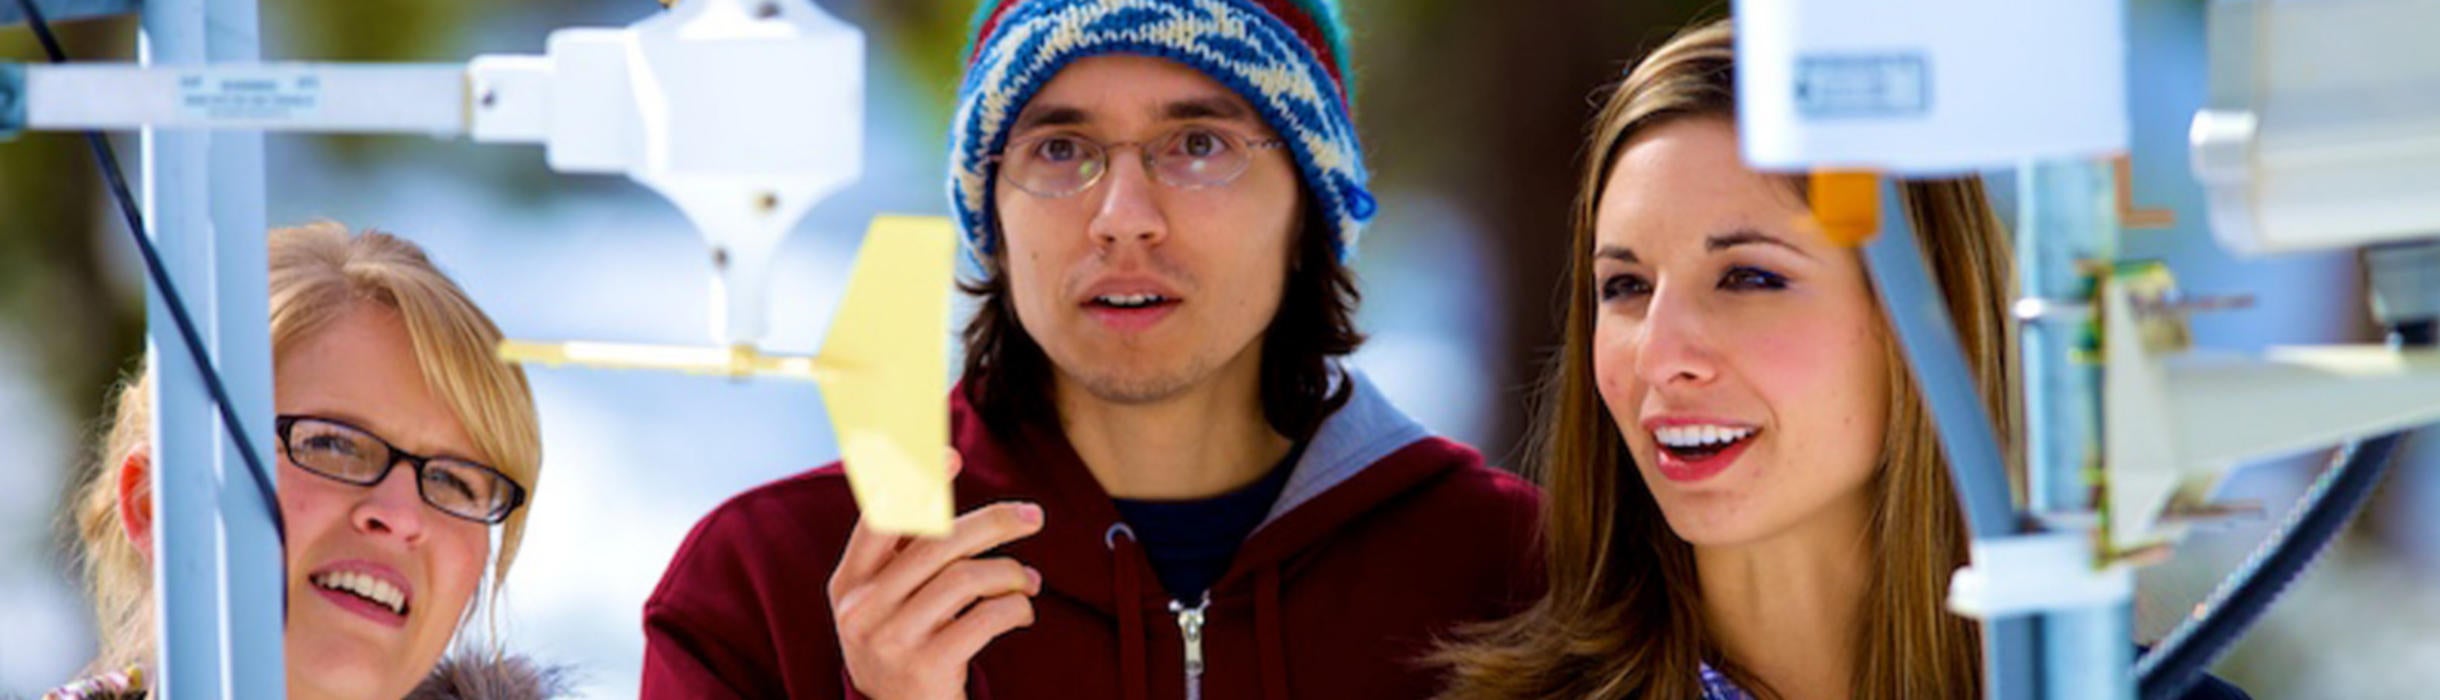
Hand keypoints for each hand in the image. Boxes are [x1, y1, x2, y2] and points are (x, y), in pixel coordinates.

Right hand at [829, 452, 1044, 699]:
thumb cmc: (903, 643)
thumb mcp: (886, 600)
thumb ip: (908, 552)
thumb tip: (944, 475)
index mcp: (849, 583)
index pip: (878, 521)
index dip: (913, 484)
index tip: (950, 454)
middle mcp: (862, 609)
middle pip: (937, 543)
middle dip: (993, 522)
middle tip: (1033, 516)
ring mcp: (891, 640)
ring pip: (966, 579)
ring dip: (1009, 574)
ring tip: (1028, 581)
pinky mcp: (925, 667)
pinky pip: (985, 620)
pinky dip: (1014, 609)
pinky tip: (1021, 612)